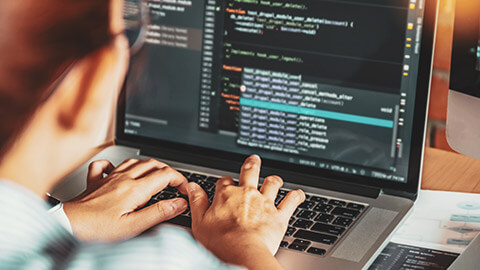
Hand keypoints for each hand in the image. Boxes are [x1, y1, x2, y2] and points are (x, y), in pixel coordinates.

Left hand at [63, 158, 187, 241]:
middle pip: (153, 164)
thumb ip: (159, 212)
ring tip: (156, 175)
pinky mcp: (96, 182)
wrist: (67, 226)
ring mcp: (109, 178)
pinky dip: (116, 165)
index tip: (185, 190)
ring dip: (149, 166)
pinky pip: (106, 165)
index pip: (165, 175)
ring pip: (135, 161)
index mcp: (135, 189)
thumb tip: (179, 203)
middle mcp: (123, 179)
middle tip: (175, 183)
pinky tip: (118, 171)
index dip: (180, 180)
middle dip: (168, 171)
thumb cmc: (97, 229)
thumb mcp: (133, 226)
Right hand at [187, 155, 304, 269]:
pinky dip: (296, 196)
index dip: (225, 183)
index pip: (225, 182)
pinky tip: (299, 194)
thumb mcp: (200, 222)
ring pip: (272, 183)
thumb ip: (197, 202)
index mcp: (226, 195)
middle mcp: (247, 194)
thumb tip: (192, 187)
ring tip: (276, 178)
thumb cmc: (220, 242)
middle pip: (250, 172)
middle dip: (252, 164)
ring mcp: (265, 203)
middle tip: (254, 159)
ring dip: (274, 179)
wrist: (242, 253)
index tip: (225, 186)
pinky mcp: (279, 215)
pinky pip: (291, 201)